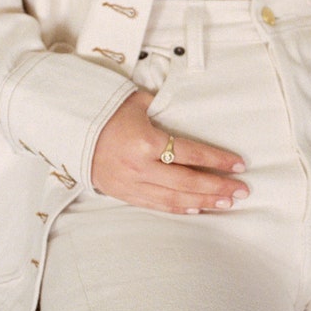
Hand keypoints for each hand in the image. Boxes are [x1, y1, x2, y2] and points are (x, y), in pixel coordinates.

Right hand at [90, 89, 247, 211]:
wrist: (68, 130)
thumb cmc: (103, 112)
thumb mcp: (136, 102)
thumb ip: (163, 107)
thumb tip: (185, 106)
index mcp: (145, 142)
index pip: (191, 153)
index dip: (218, 160)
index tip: (239, 165)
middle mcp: (140, 167)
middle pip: (188, 181)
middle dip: (218, 187)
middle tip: (242, 191)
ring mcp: (132, 184)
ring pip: (175, 199)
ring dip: (204, 202)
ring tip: (227, 203)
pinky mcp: (124, 194)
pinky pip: (157, 205)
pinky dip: (180, 208)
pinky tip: (198, 208)